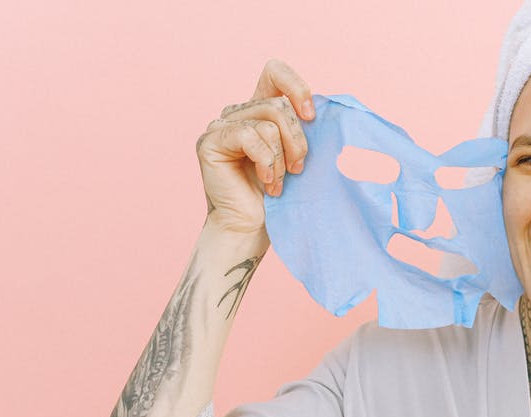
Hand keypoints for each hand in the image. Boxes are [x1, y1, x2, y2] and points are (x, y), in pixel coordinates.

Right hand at [196, 59, 313, 236]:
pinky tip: (266, 182)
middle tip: (297, 170)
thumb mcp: (298, 154)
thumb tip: (320, 106)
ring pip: (268, 122)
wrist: (252, 229)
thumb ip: (302, 126)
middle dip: (297, 140)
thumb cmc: (278, 197)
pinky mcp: (210, 142)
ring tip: (277, 182)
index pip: (275, 72)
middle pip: (278, 105)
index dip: (296, 88)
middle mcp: (237, 113)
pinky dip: (266, 162)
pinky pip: (250, 136)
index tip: (311, 117)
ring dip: (281, 158)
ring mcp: (220, 126)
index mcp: (258, 110)